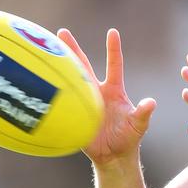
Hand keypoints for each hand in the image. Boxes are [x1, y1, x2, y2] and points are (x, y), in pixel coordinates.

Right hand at [57, 28, 156, 165]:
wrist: (113, 156)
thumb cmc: (128, 137)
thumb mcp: (138, 125)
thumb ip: (143, 113)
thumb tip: (151, 103)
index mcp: (114, 90)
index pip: (114, 65)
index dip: (113, 49)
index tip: (112, 31)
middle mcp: (97, 91)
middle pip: (84, 65)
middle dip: (73, 49)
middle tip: (62, 32)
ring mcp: (83, 101)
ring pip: (69, 79)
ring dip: (58, 65)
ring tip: (44, 49)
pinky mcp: (73, 114)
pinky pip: (60, 101)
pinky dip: (50, 92)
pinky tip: (36, 78)